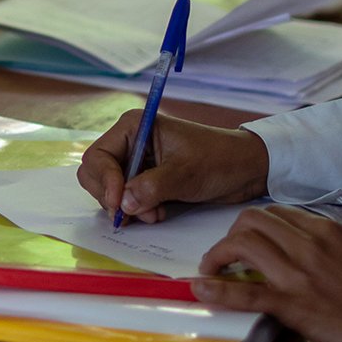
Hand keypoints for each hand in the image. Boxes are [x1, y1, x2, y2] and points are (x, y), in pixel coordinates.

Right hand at [77, 111, 269, 223]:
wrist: (246, 170)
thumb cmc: (219, 160)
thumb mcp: (185, 174)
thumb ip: (151, 187)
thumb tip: (123, 204)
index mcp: (134, 127)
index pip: (99, 156)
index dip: (105, 182)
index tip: (118, 204)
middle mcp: (130, 142)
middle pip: (96, 174)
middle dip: (113, 197)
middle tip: (136, 214)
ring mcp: (136, 161)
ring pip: (109, 190)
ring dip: (127, 207)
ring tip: (154, 214)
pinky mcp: (145, 179)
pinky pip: (126, 198)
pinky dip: (136, 210)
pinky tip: (157, 213)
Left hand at [188, 208, 341, 341]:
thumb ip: (321, 245)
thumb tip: (290, 247)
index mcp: (324, 229)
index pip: (274, 213)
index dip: (251, 226)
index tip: (245, 241)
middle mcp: (308, 244)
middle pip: (251, 221)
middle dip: (230, 235)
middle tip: (226, 256)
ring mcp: (298, 274)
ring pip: (243, 244)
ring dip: (218, 255)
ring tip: (213, 270)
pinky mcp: (293, 305)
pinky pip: (246, 293)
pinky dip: (218, 289)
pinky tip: (201, 288)